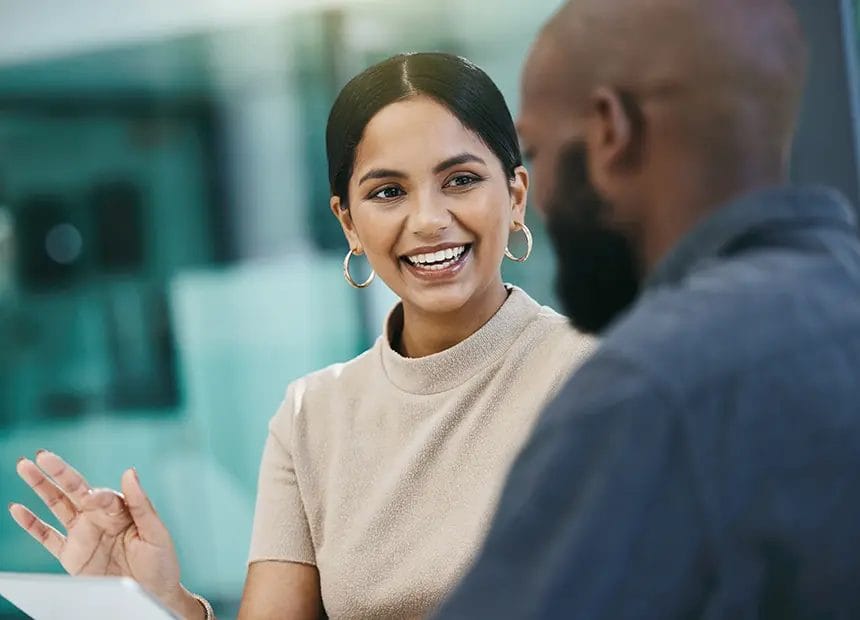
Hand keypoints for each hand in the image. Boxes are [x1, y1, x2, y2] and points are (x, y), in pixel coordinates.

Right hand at [9, 451, 204, 618]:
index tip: (92, 497)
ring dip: (41, 487)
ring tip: (24, 466)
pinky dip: (31, 524)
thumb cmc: (160, 561)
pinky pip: (47, 537)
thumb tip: (129, 472)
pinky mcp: (71, 554)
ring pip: (57, 505)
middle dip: (58, 472)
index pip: (102, 495)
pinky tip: (17, 509)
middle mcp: (99, 517)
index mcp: (121, 510)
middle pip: (74, 489)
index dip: (96, 495)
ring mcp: (83, 534)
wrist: (153, 594)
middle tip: (42, 455)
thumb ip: (141, 503)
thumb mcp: (156, 532)